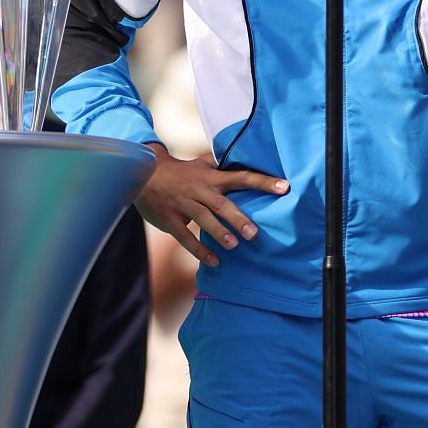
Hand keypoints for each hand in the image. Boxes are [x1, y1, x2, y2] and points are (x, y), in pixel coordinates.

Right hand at [135, 146, 282, 266]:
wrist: (142, 173)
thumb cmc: (180, 172)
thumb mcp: (202, 165)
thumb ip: (223, 170)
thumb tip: (251, 168)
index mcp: (211, 177)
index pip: (241, 177)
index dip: (263, 182)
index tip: (284, 187)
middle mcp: (199, 190)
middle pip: (221, 204)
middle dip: (238, 218)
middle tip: (254, 233)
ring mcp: (183, 204)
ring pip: (203, 219)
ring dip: (218, 233)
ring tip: (234, 246)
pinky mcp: (169, 219)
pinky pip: (184, 236)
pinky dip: (198, 249)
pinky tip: (214, 261)